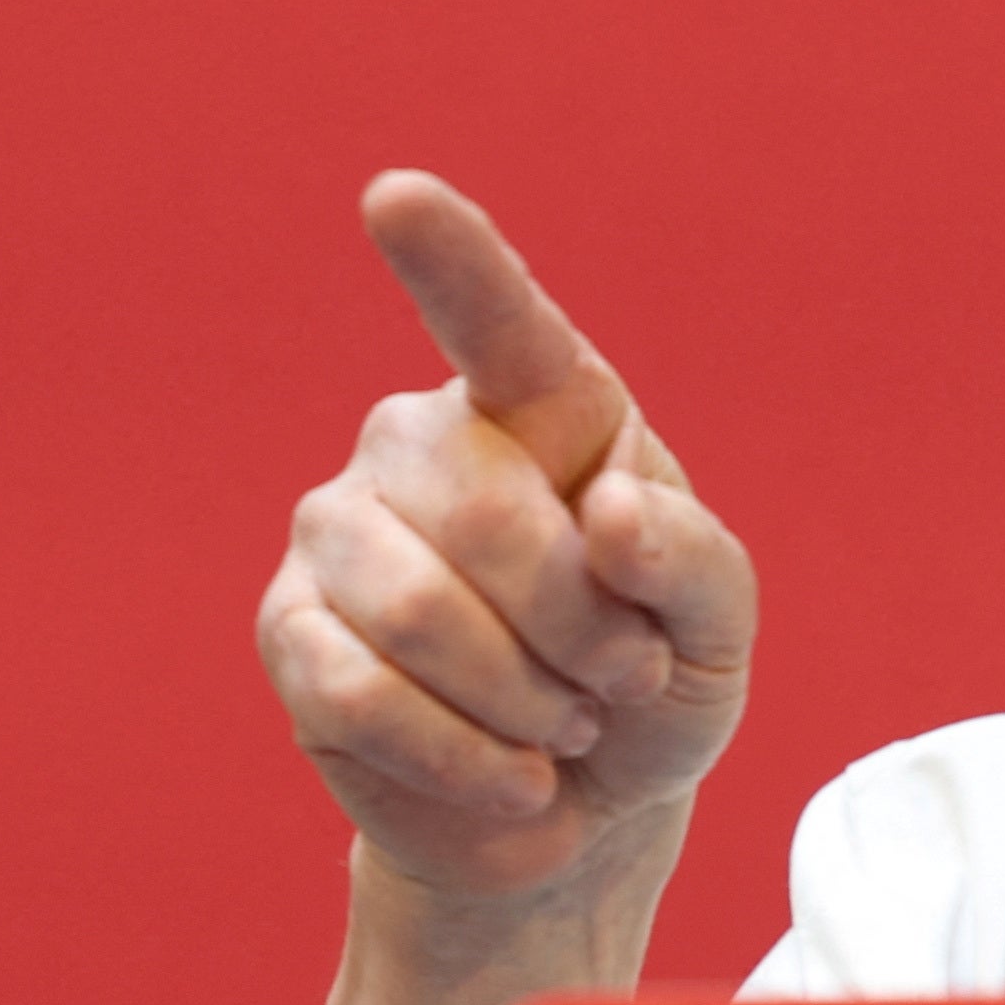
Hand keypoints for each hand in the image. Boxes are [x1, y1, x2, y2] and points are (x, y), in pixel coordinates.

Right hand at [257, 172, 758, 913]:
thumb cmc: (649, 683)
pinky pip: (358, 692)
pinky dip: (458, 756)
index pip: (492, 318)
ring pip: (419, 614)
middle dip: (579, 632)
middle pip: (487, 519)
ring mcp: (337, 530)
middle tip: (617, 683)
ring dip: (524, 702)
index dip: (447, 255)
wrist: (577, 809)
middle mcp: (418, 442)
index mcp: (537, 405)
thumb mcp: (716, 628)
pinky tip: (508, 773)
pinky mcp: (287, 631)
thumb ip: (691, 559)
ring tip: (559, 724)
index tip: (395, 195)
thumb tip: (610, 514)